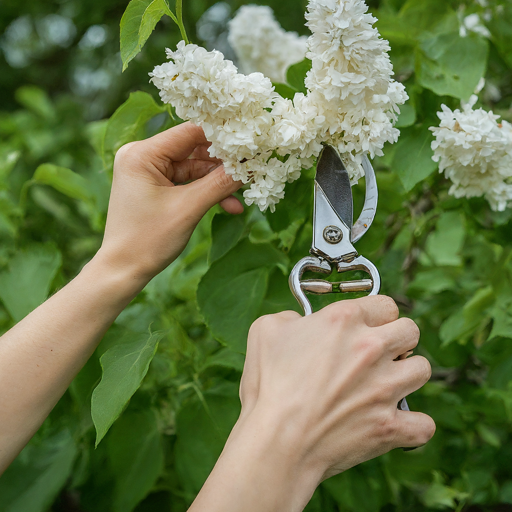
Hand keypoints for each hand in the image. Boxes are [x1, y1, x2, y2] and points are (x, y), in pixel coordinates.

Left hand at [98, 122, 242, 282]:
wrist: (124, 270)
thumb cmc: (148, 239)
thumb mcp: (188, 208)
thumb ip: (219, 184)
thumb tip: (249, 165)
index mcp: (142, 154)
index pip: (190, 132)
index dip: (221, 137)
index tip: (248, 143)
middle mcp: (143, 156)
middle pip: (193, 149)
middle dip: (222, 164)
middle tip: (250, 169)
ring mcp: (149, 172)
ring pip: (194, 168)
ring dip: (217, 182)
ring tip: (242, 193)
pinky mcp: (155, 187)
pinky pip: (187, 182)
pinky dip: (206, 192)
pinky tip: (229, 205)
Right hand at [190, 296, 434, 511]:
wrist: (276, 441)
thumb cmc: (268, 385)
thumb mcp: (265, 330)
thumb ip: (290, 316)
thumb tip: (301, 322)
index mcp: (344, 321)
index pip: (384, 304)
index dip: (376, 315)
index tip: (367, 327)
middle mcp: (371, 348)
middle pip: (411, 331)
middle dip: (398, 339)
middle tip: (379, 353)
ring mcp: (385, 388)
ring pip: (422, 369)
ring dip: (407, 375)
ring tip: (387, 384)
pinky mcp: (390, 426)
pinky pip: (423, 424)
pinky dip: (412, 426)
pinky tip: (395, 423)